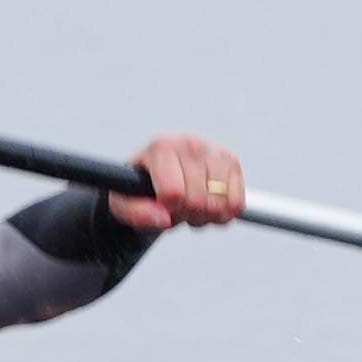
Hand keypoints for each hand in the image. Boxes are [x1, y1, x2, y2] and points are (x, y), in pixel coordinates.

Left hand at [110, 132, 244, 232]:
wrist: (158, 174)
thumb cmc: (138, 189)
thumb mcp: (124, 204)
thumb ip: (135, 213)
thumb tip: (162, 218)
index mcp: (161, 148)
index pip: (174, 193)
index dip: (169, 210)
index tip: (163, 204)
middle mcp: (189, 143)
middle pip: (198, 201)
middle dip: (188, 215)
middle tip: (178, 207)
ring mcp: (214, 150)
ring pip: (220, 203)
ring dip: (206, 216)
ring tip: (191, 205)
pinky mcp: (232, 161)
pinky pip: (237, 203)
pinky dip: (224, 213)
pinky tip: (209, 204)